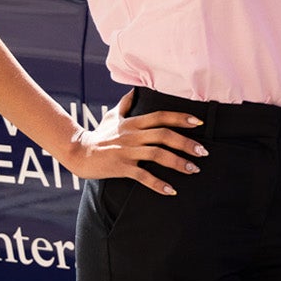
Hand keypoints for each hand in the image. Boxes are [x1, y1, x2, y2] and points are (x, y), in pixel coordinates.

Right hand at [63, 91, 203, 194]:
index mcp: (133, 123)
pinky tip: (171, 190)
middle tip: (203, 152)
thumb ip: (126, 104)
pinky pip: (142, 176)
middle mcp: (132, 135)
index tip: (199, 123)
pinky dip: (157, 184)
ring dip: (178, 162)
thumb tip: (133, 90)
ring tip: (194, 170)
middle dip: (186, 143)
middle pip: (163, 135)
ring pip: (156, 155)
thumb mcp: (112, 116)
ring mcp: (126, 151)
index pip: (160, 116)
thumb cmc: (98, 134)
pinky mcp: (120, 167)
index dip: (180, 118)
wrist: (76, 152)